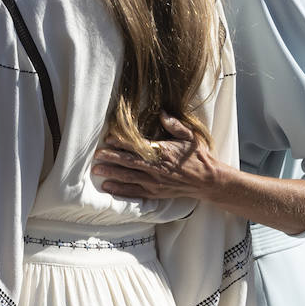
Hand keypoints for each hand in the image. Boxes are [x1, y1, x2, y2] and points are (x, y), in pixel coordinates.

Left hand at [94, 114, 220, 200]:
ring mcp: (155, 182)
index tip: (108, 139)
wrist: (208, 180)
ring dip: (112, 173)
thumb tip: (162, 112)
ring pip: (128, 177)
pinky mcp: (155, 193)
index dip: (122, 142)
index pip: (138, 146)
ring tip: (97, 170)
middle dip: (111, 158)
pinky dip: (120, 190)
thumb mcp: (189, 136)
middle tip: (96, 155)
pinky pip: (134, 192)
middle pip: (129, 162)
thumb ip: (174, 125)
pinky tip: (108, 187)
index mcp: (163, 151)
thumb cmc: (198, 157)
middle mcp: (156, 168)